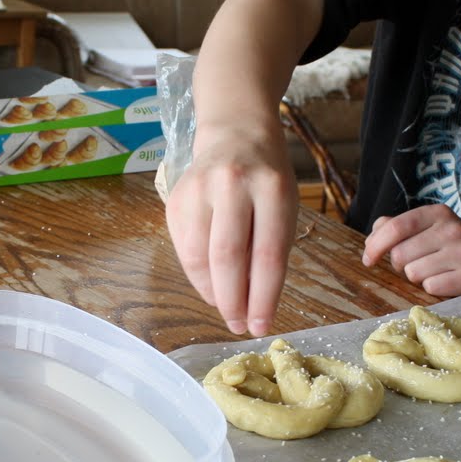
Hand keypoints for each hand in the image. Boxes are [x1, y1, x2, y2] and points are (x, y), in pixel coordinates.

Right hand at [165, 120, 298, 335]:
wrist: (235, 134)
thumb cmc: (268, 179)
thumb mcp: (285, 207)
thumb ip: (271, 251)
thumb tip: (252, 305)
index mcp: (272, 188)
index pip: (267, 254)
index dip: (263, 297)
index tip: (260, 327)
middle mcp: (232, 185)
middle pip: (228, 257)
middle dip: (233, 301)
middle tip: (238, 326)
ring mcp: (198, 189)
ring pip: (199, 256)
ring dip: (212, 292)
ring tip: (226, 308)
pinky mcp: (175, 198)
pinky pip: (183, 249)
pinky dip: (197, 275)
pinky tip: (210, 285)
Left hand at [362, 204, 460, 296]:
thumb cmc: (447, 245)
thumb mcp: (425, 228)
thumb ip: (394, 228)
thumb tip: (371, 240)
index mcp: (437, 213)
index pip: (396, 227)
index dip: (376, 245)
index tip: (368, 260)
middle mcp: (452, 229)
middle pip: (400, 255)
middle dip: (401, 265)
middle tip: (416, 263)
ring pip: (414, 273)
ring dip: (417, 277)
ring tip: (434, 270)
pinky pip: (431, 288)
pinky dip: (433, 288)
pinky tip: (446, 280)